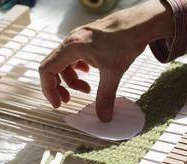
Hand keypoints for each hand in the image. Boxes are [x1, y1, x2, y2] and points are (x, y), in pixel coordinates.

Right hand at [39, 0, 172, 121]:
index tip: (58, 104)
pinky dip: (78, 71)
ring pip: (65, 64)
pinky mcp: (86, 41)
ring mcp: (78, 40)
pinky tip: (90, 75)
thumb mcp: (114, 71)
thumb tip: (103, 117)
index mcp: (71, 47)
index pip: (47, 70)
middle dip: (59, 87)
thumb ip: (106, 96)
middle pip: (53, 68)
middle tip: (68, 100)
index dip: (49, 90)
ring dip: (72, 80)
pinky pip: (74, 58)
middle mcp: (71, 42)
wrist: (139, 22)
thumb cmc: (125, 38)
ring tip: (87, 90)